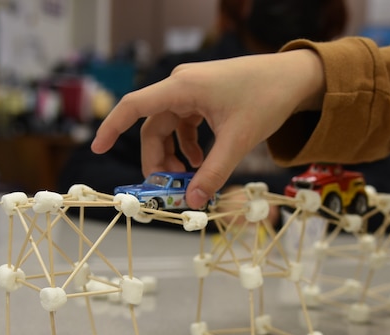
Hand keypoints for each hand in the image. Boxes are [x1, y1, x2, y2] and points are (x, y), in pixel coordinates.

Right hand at [91, 50, 324, 209]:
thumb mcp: (238, 141)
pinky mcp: (202, 96)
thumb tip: (194, 202)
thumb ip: (214, 173)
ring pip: (167, 128)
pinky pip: (183, 124)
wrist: (293, 77)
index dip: (112, 127)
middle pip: (153, 127)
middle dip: (157, 159)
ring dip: (173, 155)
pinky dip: (187, 145)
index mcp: (183, 88)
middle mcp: (181, 86)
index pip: (135, 106)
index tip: (96, 146)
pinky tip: (200, 161)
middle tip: (166, 188)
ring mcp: (191, 90)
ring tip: (188, 178)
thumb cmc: (266, 99)